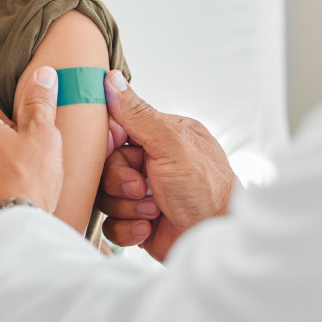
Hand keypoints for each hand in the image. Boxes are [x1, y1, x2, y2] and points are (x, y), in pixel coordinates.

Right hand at [95, 71, 235, 259]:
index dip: (110, 144)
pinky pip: (112, 222)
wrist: (216, 242)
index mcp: (165, 137)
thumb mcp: (172, 144)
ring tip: (153, 211)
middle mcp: (155, 163)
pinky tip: (149, 227)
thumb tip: (112, 79)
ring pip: (106, 194)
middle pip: (107, 165)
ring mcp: (146, 194)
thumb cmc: (207, 191)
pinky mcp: (140, 221)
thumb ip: (138, 113)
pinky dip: (127, 227)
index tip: (114, 150)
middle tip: (141, 188)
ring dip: (126, 206)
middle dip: (121, 180)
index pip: (118, 129)